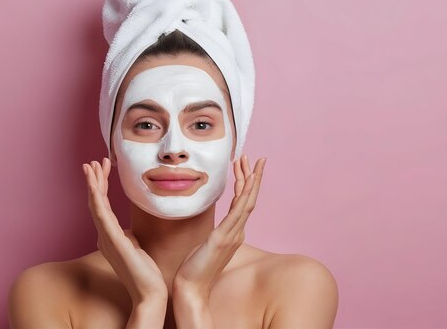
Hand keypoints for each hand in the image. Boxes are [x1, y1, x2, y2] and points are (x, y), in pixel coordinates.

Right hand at [82, 158, 167, 305]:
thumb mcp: (136, 248)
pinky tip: (93, 183)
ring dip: (93, 183)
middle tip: (93, 162)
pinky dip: (95, 196)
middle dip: (94, 180)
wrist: (149, 291)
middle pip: (95, 202)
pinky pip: (101, 214)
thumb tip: (129, 231)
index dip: (100, 186)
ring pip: (95, 204)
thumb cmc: (145, 272)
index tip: (103, 169)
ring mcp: (106, 238)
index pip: (102, 206)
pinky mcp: (112, 240)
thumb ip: (128, 238)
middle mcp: (104, 236)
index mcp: (109, 237)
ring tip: (91, 165)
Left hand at [172, 155, 266, 301]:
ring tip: (253, 162)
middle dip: (253, 177)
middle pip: (250, 199)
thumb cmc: (194, 269)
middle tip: (255, 158)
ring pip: (247, 201)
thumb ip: (213, 235)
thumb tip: (212, 227)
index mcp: (233, 233)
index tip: (244, 166)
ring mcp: (233, 235)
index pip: (243, 203)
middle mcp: (237, 232)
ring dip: (251, 180)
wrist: (191, 288)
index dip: (245, 183)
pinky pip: (238, 211)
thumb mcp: (206, 246)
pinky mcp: (223, 237)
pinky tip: (247, 180)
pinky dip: (245, 194)